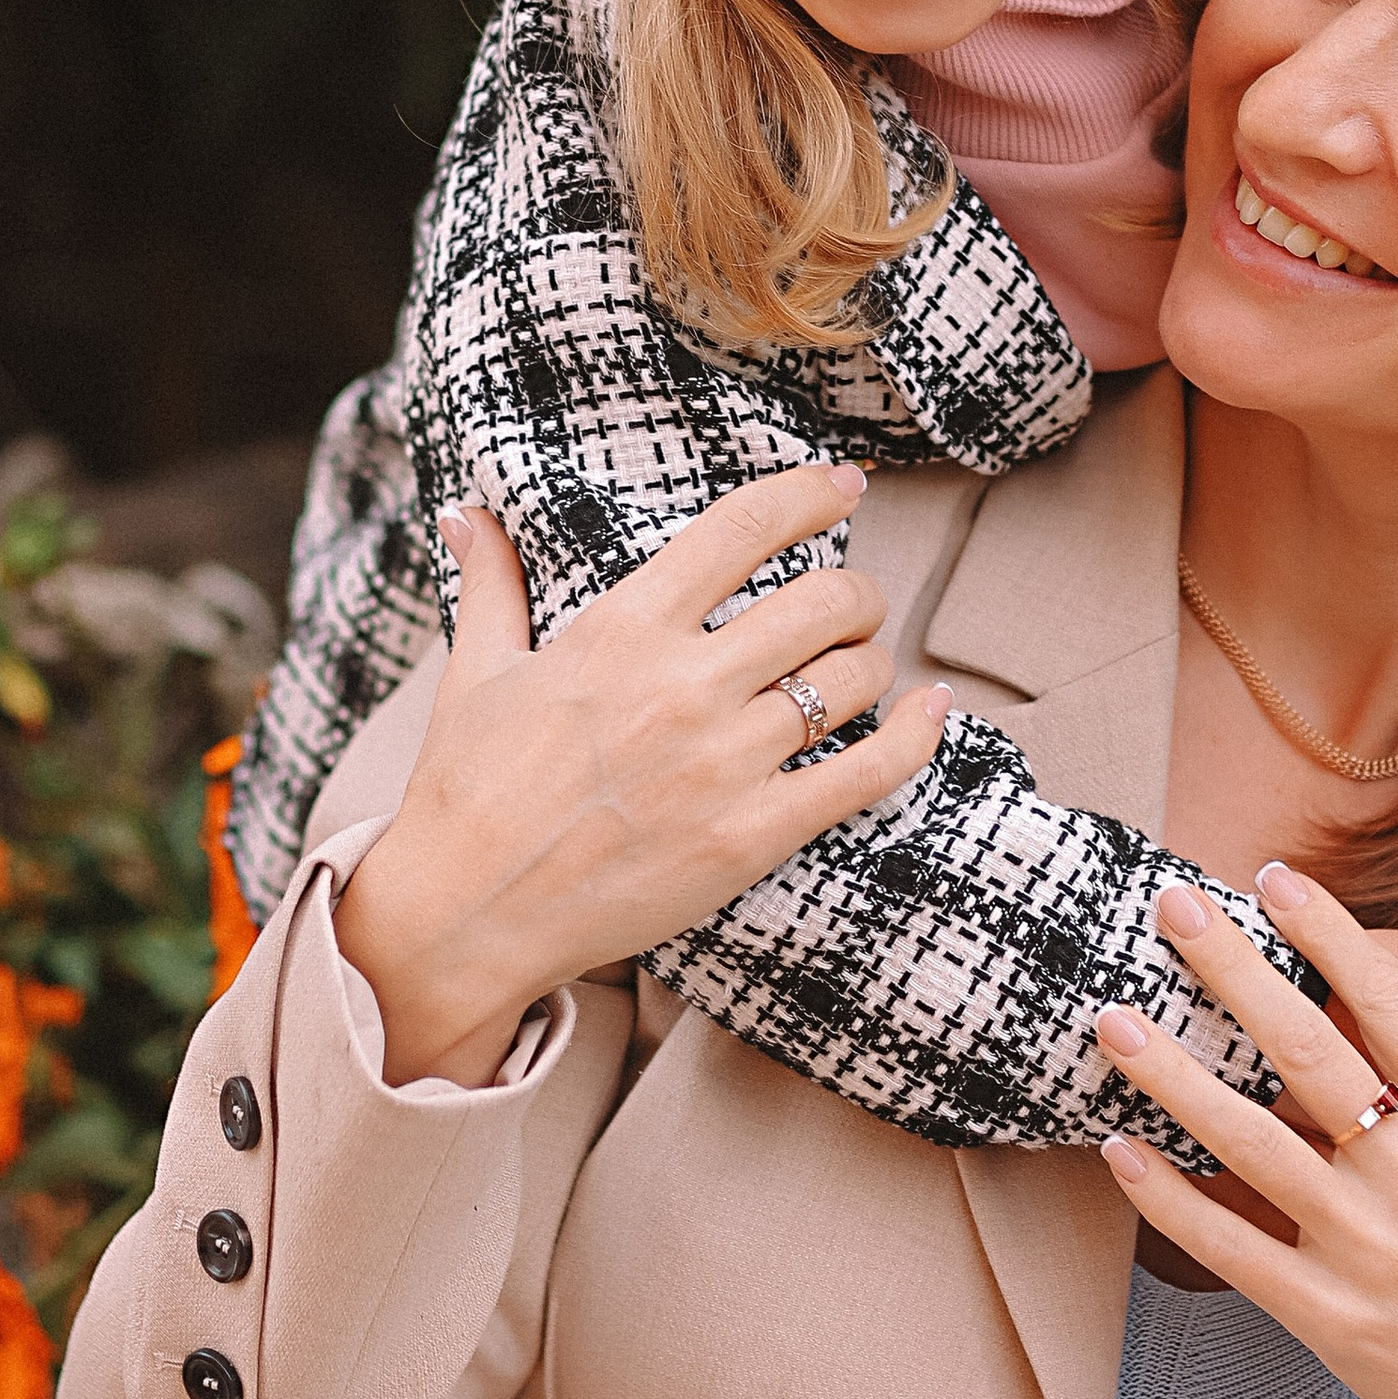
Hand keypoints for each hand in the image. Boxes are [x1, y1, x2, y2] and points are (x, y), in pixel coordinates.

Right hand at [334, 465, 949, 1090]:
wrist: (466, 913)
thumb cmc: (466, 790)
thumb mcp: (475, 672)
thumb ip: (490, 582)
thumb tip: (469, 512)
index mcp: (623, 629)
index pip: (743, 528)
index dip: (810, 494)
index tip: (843, 485)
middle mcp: (683, 686)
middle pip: (824, 601)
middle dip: (856, 592)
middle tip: (853, 604)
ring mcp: (723, 763)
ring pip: (852, 679)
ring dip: (873, 661)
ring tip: (861, 666)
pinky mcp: (752, 836)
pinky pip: (867, 772)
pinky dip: (915, 735)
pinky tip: (931, 709)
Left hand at [1095, 864, 1397, 1398]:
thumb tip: (1363, 1042)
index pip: (1392, 1004)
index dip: (1329, 935)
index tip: (1276, 877)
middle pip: (1306, 1050)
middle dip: (1231, 970)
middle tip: (1173, 908)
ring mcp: (1370, 1248)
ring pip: (1247, 1142)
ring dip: (1172, 1075)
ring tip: (1114, 1022)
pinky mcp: (1332, 1319)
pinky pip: (1230, 1245)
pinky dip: (1168, 1198)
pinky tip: (1124, 1153)